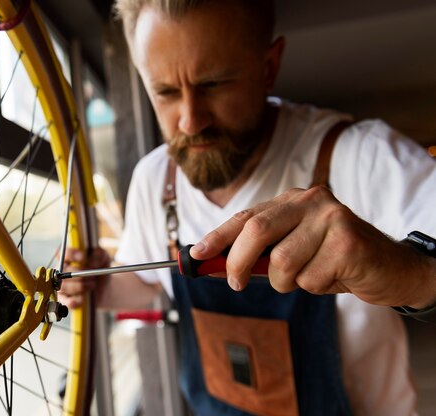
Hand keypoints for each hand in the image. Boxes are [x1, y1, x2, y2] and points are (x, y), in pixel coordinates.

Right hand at [58, 247, 110, 308]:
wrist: (104, 287)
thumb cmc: (100, 269)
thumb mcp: (103, 258)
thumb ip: (99, 254)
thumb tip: (93, 259)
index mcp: (70, 257)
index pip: (64, 253)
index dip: (72, 255)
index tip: (82, 258)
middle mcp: (63, 270)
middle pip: (64, 271)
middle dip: (80, 274)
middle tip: (93, 276)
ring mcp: (63, 285)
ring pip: (64, 286)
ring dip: (80, 286)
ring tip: (92, 285)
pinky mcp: (66, 299)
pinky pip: (65, 301)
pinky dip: (73, 301)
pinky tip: (81, 300)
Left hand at [190, 186, 435, 307]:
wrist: (391, 268)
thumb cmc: (333, 261)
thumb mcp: (293, 253)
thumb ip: (259, 254)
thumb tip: (214, 264)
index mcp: (292, 200)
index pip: (245, 216)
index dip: (217, 236)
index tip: (195, 254)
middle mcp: (310, 200)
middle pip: (256, 231)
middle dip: (237, 264)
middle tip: (236, 284)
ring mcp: (331, 218)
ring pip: (282, 263)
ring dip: (288, 283)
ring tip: (310, 277)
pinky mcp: (349, 241)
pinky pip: (311, 279)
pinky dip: (316, 287)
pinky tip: (335, 276)